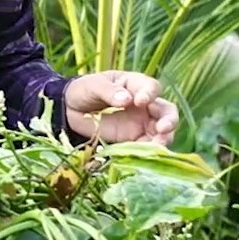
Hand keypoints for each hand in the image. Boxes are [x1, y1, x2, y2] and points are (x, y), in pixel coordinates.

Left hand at [63, 71, 178, 144]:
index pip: (151, 88)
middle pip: (166, 111)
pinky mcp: (133, 138)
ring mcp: (141, 122)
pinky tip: (145, 154)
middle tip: (162, 128)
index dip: (149, 94)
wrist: (70, 109)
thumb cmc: (84, 90)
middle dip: (169, 120)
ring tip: (157, 145)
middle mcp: (144, 104)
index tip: (140, 102)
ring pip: (162, 131)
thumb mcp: (93, 86)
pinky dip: (149, 150)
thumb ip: (109, 91)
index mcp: (135, 85)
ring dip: (164, 138)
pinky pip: (146, 145)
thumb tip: (127, 99)